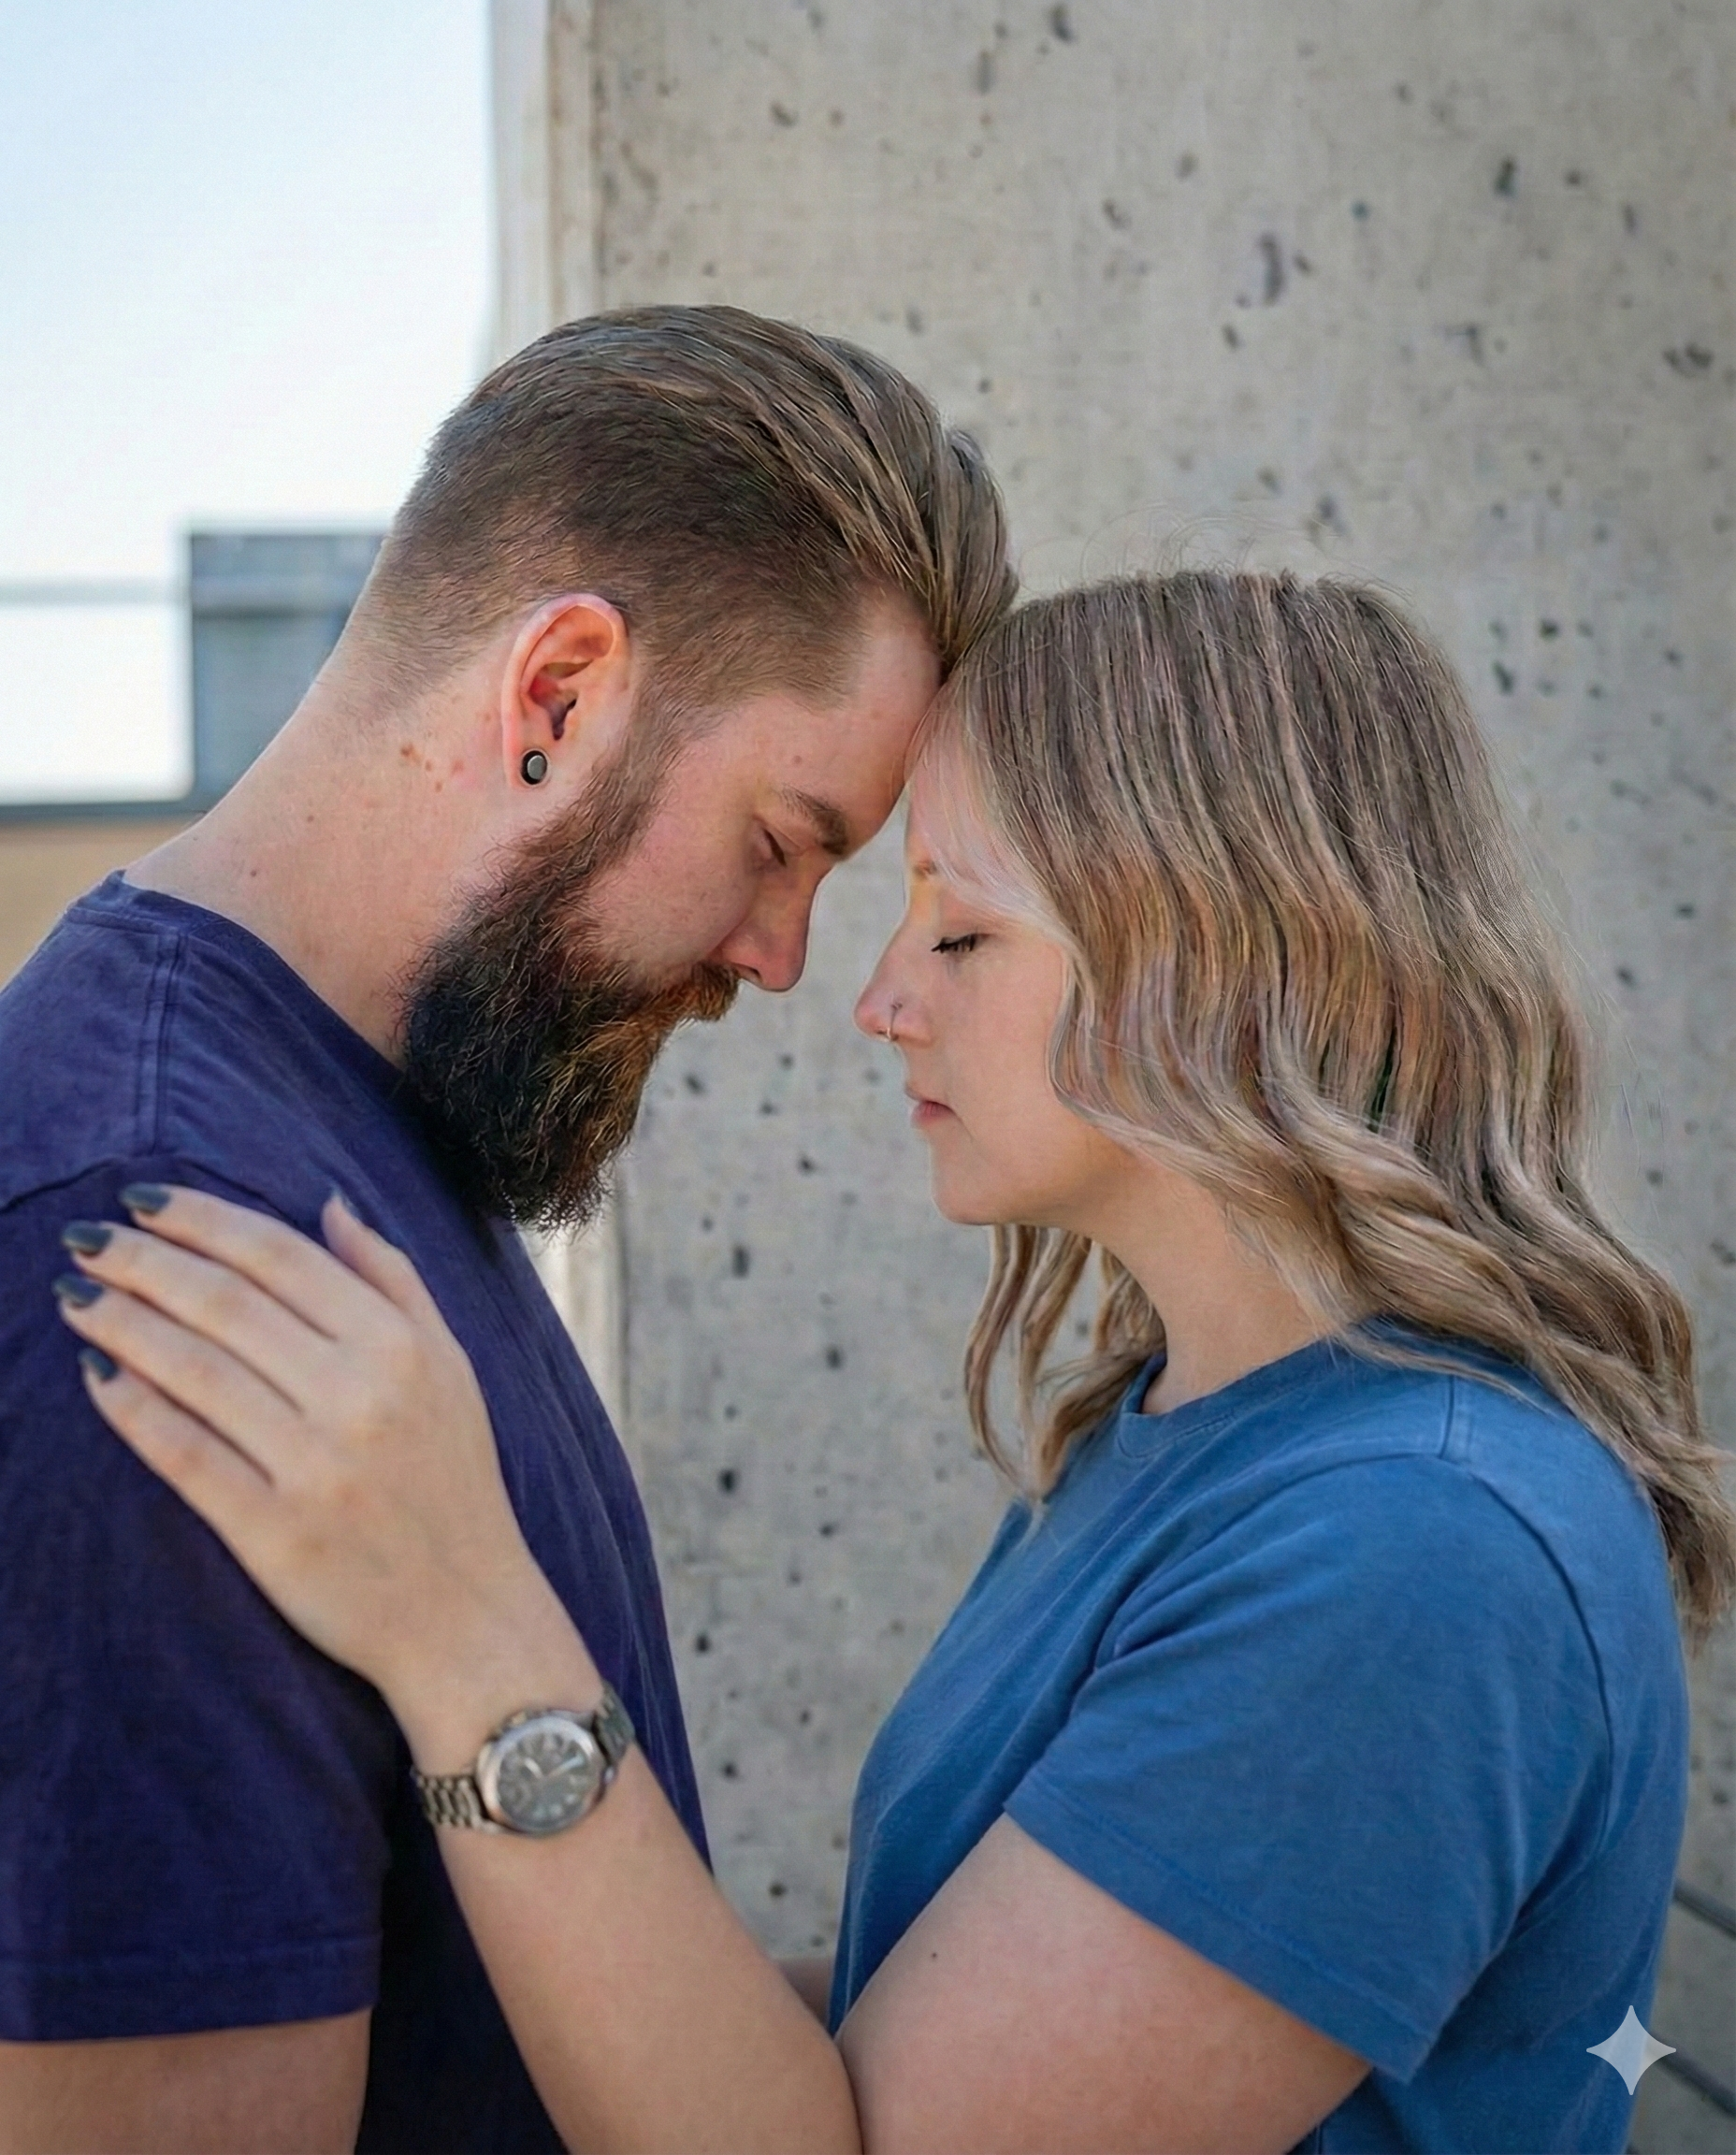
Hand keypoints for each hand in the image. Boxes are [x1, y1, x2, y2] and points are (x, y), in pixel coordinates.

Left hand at [54, 1186, 561, 1717]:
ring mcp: (314, 1467)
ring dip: (122, 1322)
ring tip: (73, 1294)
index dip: (202, 1219)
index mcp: (400, 1346)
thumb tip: (330, 1202)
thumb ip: (395, 1279)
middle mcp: (358, 1397)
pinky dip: (132, 1409)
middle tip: (86, 1238)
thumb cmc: (453, 1482)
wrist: (467, 1618)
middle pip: (226, 1303)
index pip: (280, 1257)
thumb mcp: (452, 1367)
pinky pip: (184, 1455)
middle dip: (144, 1260)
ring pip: (194, 1370)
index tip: (142, 1198)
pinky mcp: (274, 1534)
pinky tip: (94, 1375)